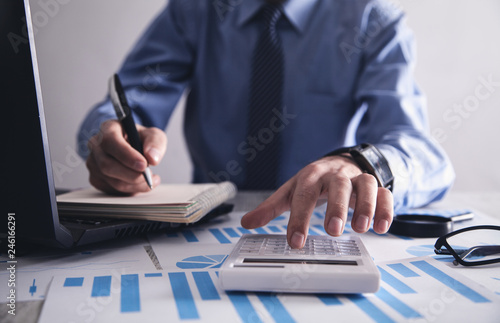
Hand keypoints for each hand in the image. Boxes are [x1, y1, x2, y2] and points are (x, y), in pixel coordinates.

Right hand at [86, 120, 166, 193]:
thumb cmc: (140, 139)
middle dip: (133, 175)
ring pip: (112, 181)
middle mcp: (96, 145)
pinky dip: (131, 190)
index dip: (127, 156)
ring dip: (135, 184)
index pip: (110, 142)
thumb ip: (155, 143)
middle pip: (107, 166)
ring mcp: (93, 163)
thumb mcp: (153, 135)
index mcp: (108, 129)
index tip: (144, 164)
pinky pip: (113, 190)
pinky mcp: (96, 178)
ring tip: (150, 178)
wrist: (133, 147)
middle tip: (149, 175)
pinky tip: (141, 182)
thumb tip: (152, 158)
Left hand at [240, 155, 393, 248]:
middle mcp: (335, 174)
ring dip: (365, 205)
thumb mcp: (291, 191)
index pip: (304, 194)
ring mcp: (357, 178)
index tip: (295, 241)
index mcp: (311, 175)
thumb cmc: (313, 181)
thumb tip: (246, 223)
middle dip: (336, 207)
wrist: (339, 163)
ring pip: (366, 184)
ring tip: (361, 228)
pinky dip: (386, 208)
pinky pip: (385, 193)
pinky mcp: (376, 185)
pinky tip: (381, 227)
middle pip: (337, 185)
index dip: (299, 218)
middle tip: (332, 231)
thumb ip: (271, 207)